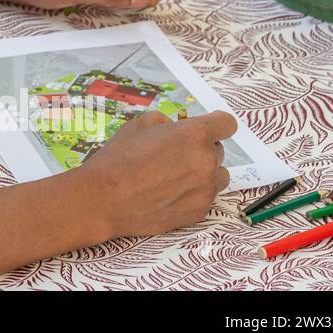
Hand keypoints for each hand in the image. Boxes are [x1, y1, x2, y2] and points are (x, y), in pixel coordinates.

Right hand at [74, 109, 235, 239]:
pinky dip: (193, 192)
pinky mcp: (200, 211)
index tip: (209, 127)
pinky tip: (169, 193)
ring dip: (204, 172)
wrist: (105, 199)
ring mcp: (206, 189)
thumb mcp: (138, 125)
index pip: (227, 124)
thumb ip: (165, 122)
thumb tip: (175, 127)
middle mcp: (206, 161)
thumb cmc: (118, 159)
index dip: (217, 124)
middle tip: (175, 154)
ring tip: (176, 175)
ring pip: (218, 175)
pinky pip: (206, 196)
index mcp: (194, 135)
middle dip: (202, 149)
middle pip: (219, 150)